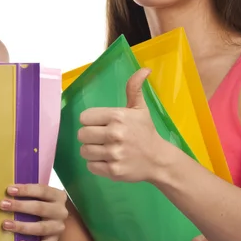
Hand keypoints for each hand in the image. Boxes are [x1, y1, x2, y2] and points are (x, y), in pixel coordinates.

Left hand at [0, 185, 67, 240]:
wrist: (56, 220)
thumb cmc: (44, 204)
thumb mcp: (42, 196)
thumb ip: (29, 194)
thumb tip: (8, 192)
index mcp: (58, 196)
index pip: (42, 190)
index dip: (25, 190)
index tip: (9, 190)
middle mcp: (60, 211)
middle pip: (40, 208)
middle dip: (20, 206)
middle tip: (3, 205)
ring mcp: (58, 227)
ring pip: (40, 228)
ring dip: (22, 226)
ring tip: (5, 225)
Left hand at [78, 68, 172, 182]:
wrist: (158, 159)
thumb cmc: (145, 132)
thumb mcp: (140, 108)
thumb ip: (134, 87)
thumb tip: (144, 69)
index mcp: (118, 116)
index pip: (84, 117)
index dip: (91, 121)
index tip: (101, 124)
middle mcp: (115, 134)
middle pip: (82, 134)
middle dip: (89, 136)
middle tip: (102, 138)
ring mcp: (114, 154)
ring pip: (84, 151)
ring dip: (92, 151)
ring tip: (104, 149)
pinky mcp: (113, 171)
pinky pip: (90, 166)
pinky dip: (96, 164)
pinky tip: (108, 160)